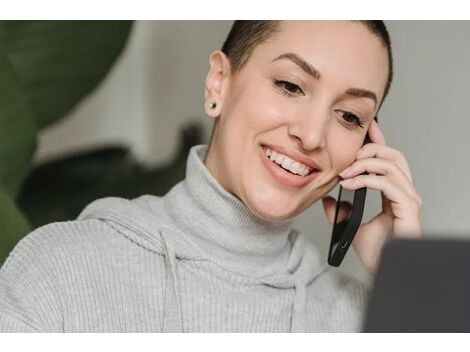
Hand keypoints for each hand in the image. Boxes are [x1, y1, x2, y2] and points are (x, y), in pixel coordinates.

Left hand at [322, 120, 422, 274]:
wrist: (384, 270)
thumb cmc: (377, 252)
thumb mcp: (352, 226)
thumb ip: (342, 211)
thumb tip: (329, 199)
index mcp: (394, 192)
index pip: (388, 159)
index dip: (378, 141)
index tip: (367, 127)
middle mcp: (404, 192)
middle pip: (393, 155)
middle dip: (369, 149)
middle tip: (348, 155)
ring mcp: (408, 199)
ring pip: (390, 165)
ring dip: (363, 164)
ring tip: (344, 172)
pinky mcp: (407, 208)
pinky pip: (387, 183)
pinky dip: (365, 179)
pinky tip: (349, 184)